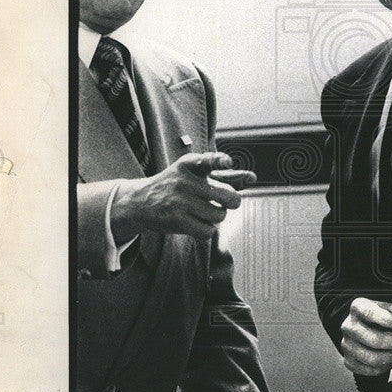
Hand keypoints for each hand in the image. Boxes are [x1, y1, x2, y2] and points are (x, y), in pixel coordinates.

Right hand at [110, 152, 255, 242]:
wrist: (139, 201)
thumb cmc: (176, 186)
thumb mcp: (193, 173)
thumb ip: (223, 174)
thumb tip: (253, 177)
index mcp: (189, 164)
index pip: (208, 160)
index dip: (220, 160)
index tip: (228, 161)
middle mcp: (185, 181)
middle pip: (228, 197)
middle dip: (232, 202)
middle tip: (224, 202)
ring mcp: (181, 201)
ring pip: (220, 216)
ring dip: (216, 217)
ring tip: (204, 212)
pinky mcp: (177, 220)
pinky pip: (208, 231)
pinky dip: (206, 230)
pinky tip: (197, 223)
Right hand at [340, 298, 391, 375]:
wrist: (368, 327)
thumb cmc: (384, 315)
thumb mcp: (390, 306)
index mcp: (357, 307)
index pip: (372, 314)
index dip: (391, 321)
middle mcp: (348, 326)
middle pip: (374, 341)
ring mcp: (346, 345)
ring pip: (372, 359)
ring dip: (391, 357)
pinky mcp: (348, 361)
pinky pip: (368, 370)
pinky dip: (384, 368)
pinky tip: (390, 359)